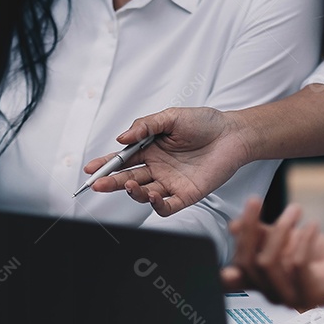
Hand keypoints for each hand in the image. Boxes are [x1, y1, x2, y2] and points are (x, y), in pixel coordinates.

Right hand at [82, 107, 251, 216]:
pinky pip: (167, 206)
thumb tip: (121, 138)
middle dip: (110, 182)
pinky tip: (153, 196)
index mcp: (150, 149)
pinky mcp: (186, 195)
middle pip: (127, 178)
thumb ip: (145, 126)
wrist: (233, 134)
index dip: (105, 164)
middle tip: (97, 184)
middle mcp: (157, 168)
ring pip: (144, 193)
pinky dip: (157, 205)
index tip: (90, 168)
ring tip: (128, 184)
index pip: (123, 159)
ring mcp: (170, 183)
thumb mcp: (171, 117)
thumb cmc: (204, 123)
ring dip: (133, 192)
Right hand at [220, 199, 323, 311]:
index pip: (234, 274)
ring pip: (268, 263)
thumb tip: (233, 226)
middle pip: (247, 263)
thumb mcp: (287, 239)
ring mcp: (290, 297)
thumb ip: (261, 234)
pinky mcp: (311, 294)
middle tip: (255, 200)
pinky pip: (297, 264)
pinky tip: (312, 224)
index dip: (224, 250)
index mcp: (263, 282)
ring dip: (279, 230)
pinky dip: (303, 240)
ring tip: (294, 209)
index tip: (230, 229)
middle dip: (249, 228)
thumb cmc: (322, 257)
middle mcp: (272, 293)